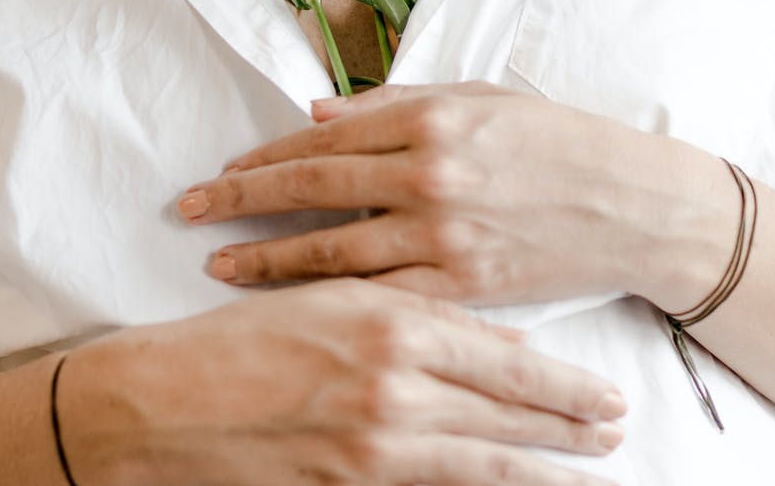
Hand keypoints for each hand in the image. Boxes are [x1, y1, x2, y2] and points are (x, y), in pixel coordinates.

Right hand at [57, 279, 625, 484]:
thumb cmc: (238, 341)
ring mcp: (374, 446)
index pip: (502, 360)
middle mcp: (394, 386)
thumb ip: (418, 317)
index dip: (560, 384)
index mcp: (391, 324)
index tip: (604, 396)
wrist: (158, 405)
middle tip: (616, 434)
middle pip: (506, 414)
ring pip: (485, 462)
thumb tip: (500, 344)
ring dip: (545, 469)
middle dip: (569, 428)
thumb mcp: (332, 305)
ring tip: (592, 472)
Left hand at [179, 82, 734, 307]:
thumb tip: (317, 114)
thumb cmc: (562, 143)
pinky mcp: (465, 288)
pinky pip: (384, 298)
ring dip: (269, 260)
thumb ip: (394, 106)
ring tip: (219, 266)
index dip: (264, 157)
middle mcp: (428, 176)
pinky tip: (294, 309)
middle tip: (188, 212)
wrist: (636, 207)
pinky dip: (334, 303)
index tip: (222, 171)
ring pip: (334, 253)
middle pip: (311, 193)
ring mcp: (445, 237)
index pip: (322, 141)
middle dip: (239, 202)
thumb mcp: (480, 100)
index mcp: (431, 122)